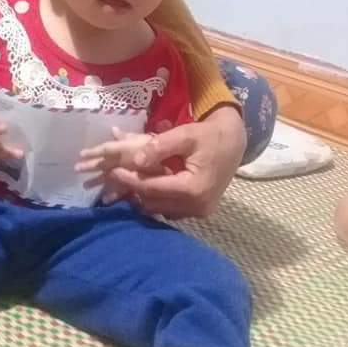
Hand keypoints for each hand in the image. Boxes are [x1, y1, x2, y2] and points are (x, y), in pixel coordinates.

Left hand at [77, 106, 245, 219]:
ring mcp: (199, 211)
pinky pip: (171, 210)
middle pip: (154, 202)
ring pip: (161, 209)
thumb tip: (135, 159)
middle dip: (133, 190)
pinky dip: (157, 200)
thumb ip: (159, 146)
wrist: (235, 141)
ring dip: (143, 197)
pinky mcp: (200, 211)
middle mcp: (196, 206)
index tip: (112, 171)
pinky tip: (147, 187)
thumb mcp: (185, 134)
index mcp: (193, 188)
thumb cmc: (209, 135)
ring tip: (126, 183)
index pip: (152, 188)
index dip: (130, 180)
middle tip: (114, 177)